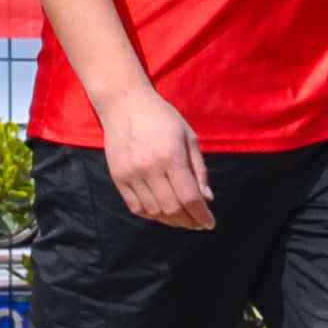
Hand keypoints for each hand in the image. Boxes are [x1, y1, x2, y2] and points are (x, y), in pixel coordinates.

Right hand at [102, 92, 211, 229]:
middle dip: (188, 221)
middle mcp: (149, 168)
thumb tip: (207, 200)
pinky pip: (135, 206)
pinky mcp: (117, 177)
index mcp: (171, 157)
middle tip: (198, 223)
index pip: (189, 197)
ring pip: (153, 211)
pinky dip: (151, 214)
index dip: (201, 215)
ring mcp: (130, 174)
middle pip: (172, 209)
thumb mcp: (189, 138)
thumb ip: (199, 171)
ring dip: (171, 220)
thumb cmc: (163, 118)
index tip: (210, 223)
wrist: (124, 104)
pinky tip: (163, 213)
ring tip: (183, 219)